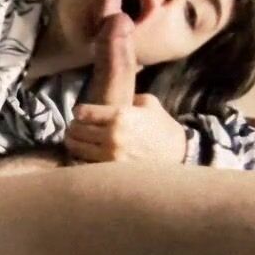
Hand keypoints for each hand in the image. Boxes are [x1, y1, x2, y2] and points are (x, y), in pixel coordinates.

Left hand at [63, 11, 186, 164]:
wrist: (179, 155)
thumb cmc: (162, 127)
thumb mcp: (148, 104)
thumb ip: (127, 97)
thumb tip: (112, 83)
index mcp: (119, 115)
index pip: (82, 112)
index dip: (80, 113)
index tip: (83, 113)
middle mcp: (112, 136)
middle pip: (75, 130)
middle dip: (75, 128)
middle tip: (80, 128)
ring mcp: (111, 156)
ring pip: (76, 148)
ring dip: (76, 144)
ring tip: (82, 141)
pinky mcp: (111, 171)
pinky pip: (85, 164)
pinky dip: (82, 159)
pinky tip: (89, 156)